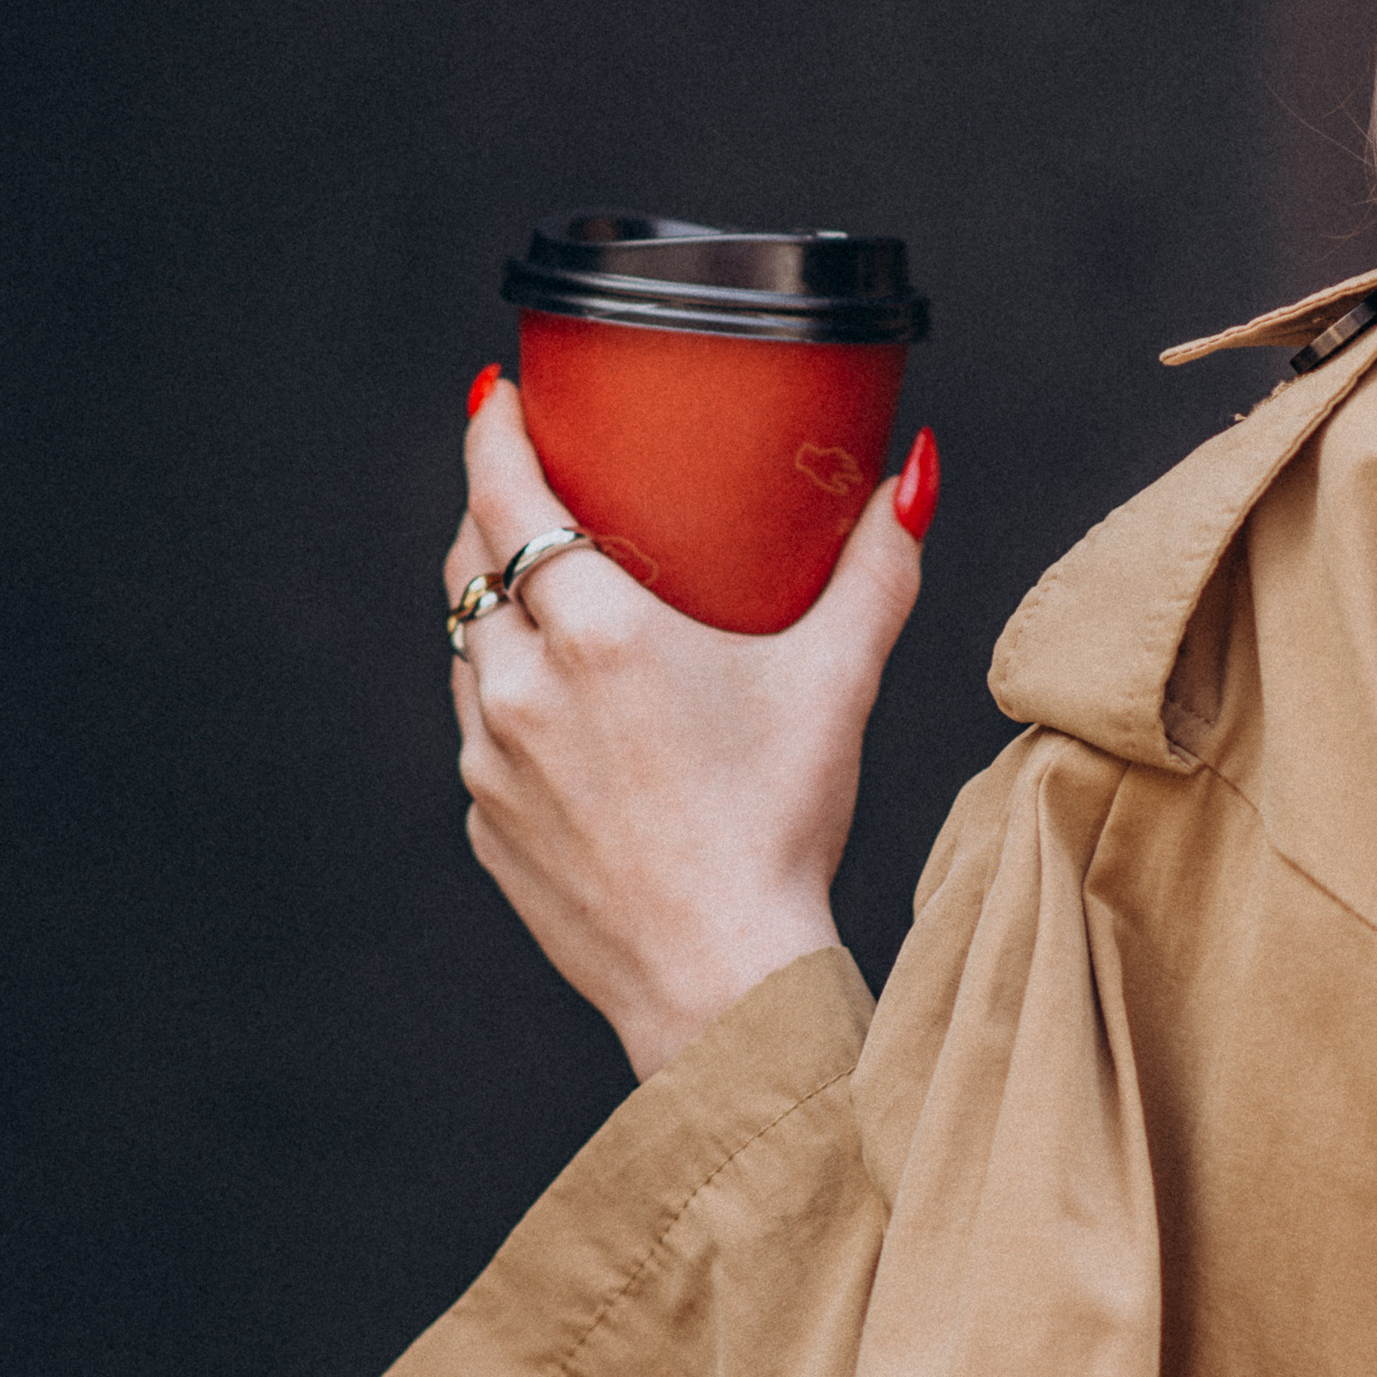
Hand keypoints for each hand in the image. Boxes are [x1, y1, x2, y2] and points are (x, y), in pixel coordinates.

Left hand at [445, 375, 935, 1079]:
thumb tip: (913, 473)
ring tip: (540, 584)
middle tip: (529, 477)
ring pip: (463, 644)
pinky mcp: (483, 821)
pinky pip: (476, 731)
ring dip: (492, 601)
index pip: (505, 494)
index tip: (496, 394)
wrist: (718, 981)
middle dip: (489, 504)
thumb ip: (879, 568)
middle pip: (470, 557)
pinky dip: (504, 697)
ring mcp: (487, 759)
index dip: (493, 431)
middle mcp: (519, 687)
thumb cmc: (779, 829)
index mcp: (594, 634)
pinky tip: (556, 706)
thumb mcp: (838, 682)